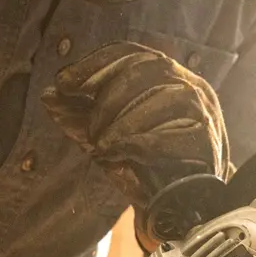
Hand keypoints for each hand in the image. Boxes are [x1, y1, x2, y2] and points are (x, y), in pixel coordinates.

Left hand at [43, 41, 229, 209]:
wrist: (185, 203)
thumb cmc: (147, 161)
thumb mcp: (110, 134)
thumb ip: (81, 116)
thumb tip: (48, 96)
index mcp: (165, 74)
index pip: (129, 53)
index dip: (94, 64)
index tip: (62, 83)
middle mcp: (188, 83)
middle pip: (143, 71)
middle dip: (105, 102)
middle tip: (90, 134)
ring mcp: (202, 109)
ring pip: (159, 98)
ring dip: (121, 125)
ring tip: (103, 148)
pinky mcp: (207, 139)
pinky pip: (170, 134)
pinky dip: (138, 144)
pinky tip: (120, 153)